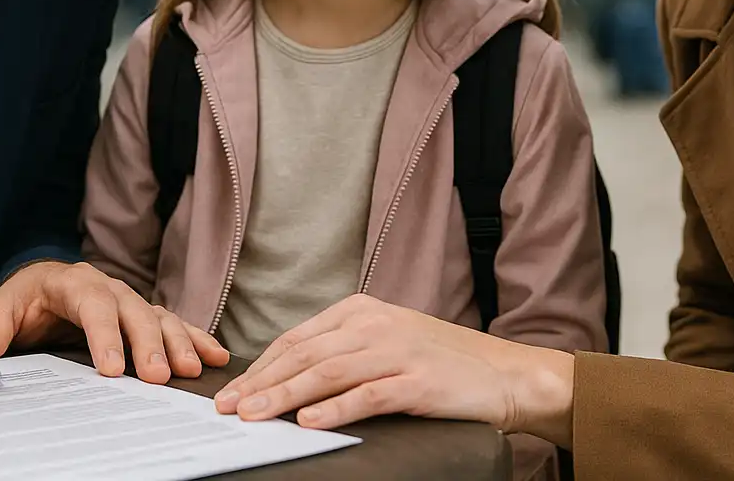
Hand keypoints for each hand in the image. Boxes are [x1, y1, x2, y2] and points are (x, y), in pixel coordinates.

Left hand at [0, 261, 229, 383]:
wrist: (41, 287)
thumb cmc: (23, 301)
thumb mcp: (2, 310)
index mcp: (71, 282)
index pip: (91, 305)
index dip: (104, 336)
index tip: (112, 369)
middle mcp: (107, 287)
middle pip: (132, 311)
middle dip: (147, 344)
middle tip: (157, 376)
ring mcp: (129, 301)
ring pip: (158, 317)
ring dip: (177, 343)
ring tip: (190, 371)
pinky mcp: (142, 316)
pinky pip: (174, 324)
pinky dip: (195, 339)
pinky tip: (214, 355)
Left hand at [213, 295, 574, 443]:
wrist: (503, 373)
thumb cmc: (441, 362)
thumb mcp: (386, 341)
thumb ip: (343, 351)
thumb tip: (288, 379)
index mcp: (361, 311)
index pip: (297, 339)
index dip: (261, 366)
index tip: (234, 391)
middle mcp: (374, 325)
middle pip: (304, 356)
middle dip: (261, 383)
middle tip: (230, 408)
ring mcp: (395, 351)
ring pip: (326, 374)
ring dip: (283, 396)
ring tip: (255, 416)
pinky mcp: (416, 381)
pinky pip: (366, 396)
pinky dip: (333, 409)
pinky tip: (308, 422)